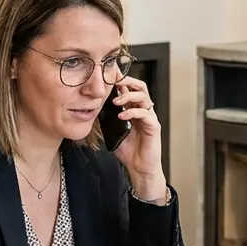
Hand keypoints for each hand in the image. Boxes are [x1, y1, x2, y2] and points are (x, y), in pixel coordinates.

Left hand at [109, 76, 164, 198]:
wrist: (139, 169)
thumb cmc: (128, 152)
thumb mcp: (113, 132)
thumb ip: (107, 120)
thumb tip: (92, 110)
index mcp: (134, 110)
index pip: (130, 89)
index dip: (122, 80)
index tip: (109, 76)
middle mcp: (144, 111)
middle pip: (141, 87)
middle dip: (128, 81)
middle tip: (114, 82)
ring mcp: (150, 118)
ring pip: (144, 97)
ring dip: (128, 96)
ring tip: (115, 102)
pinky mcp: (154, 127)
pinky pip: (145, 114)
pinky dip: (133, 112)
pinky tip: (122, 116)